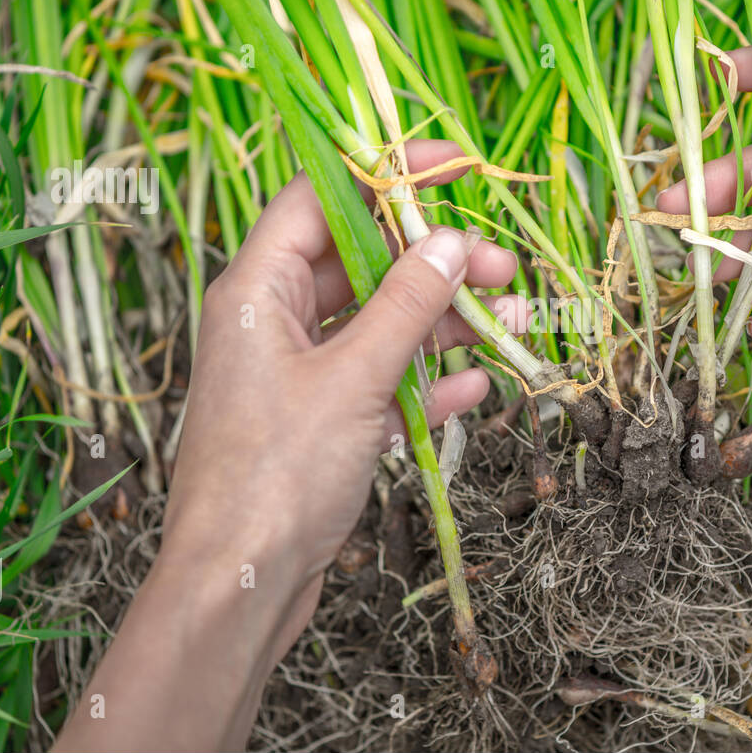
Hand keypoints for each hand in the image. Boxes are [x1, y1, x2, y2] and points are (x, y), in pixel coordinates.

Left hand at [55, 140, 520, 749]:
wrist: (241, 583)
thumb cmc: (276, 473)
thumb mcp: (354, 378)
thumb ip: (406, 305)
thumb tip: (452, 243)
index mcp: (259, 290)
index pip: (319, 198)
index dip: (383, 175)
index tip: (451, 169)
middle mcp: (275, 322)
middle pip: (362, 263)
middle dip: (434, 263)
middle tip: (503, 268)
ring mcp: (298, 375)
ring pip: (379, 326)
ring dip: (443, 325)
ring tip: (510, 325)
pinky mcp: (319, 423)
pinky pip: (380, 383)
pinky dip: (425, 382)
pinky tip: (474, 389)